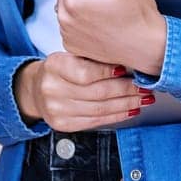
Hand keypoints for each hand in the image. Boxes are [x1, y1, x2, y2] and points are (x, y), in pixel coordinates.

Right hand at [13, 53, 152, 131]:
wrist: (37, 89)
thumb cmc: (60, 70)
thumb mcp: (70, 56)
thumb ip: (93, 59)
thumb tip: (128, 63)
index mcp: (54, 65)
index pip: (86, 73)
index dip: (109, 73)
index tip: (128, 70)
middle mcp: (52, 89)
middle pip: (97, 93)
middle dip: (126, 90)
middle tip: (144, 87)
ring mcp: (56, 110)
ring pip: (100, 109)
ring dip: (126, 104)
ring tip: (142, 99)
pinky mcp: (63, 125)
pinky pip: (96, 121)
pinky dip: (116, 116)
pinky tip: (129, 110)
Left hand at [56, 0, 167, 77]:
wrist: (150, 48)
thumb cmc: (141, 17)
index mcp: (75, 0)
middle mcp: (65, 18)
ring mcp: (66, 33)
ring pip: (64, 0)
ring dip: (79, 0)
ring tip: (103, 9)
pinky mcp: (70, 44)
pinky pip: (68, 19)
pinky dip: (80, 18)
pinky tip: (99, 22)